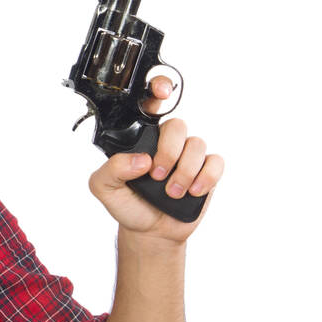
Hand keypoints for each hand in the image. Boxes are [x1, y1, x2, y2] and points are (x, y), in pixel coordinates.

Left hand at [87, 76, 224, 243]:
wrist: (150, 232)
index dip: (159, 90)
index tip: (161, 93)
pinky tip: (193, 191)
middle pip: (178, 126)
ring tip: (172, 192)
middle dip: (169, 151)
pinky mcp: (207, 171)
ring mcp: (188, 155)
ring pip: (198, 144)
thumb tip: (142, 159)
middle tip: (157, 175)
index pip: (152, 106)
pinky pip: (216, 162)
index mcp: (141, 139)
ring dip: (185, 171)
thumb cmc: (128, 204)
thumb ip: (112, 169)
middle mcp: (167, 142)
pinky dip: (206, 177)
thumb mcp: (104, 188)